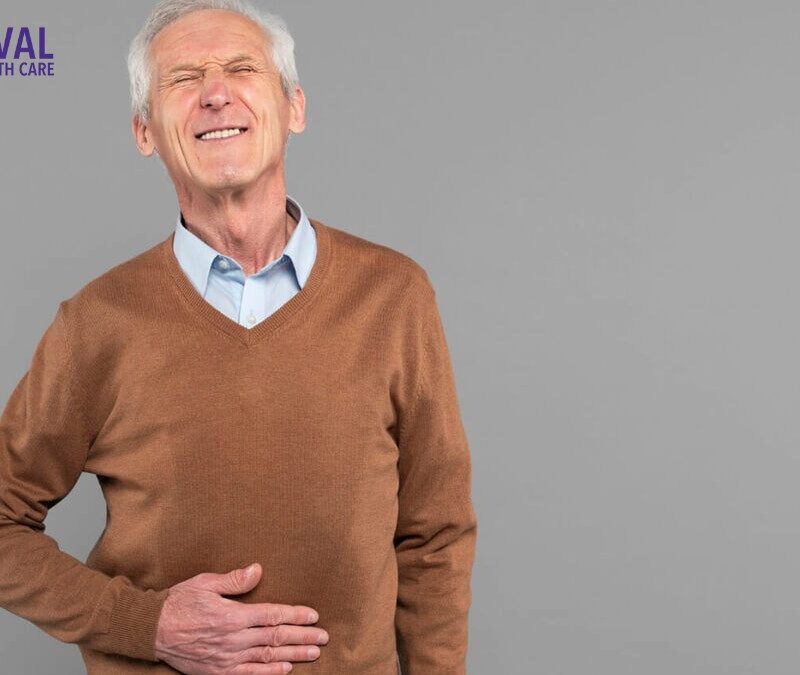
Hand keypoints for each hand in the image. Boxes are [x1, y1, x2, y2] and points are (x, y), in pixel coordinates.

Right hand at [154, 563, 328, 673]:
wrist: (151, 631)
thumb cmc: (179, 603)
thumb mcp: (204, 583)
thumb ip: (233, 580)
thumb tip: (257, 570)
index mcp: (232, 615)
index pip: (272, 615)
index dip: (295, 615)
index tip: (313, 616)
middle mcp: (233, 639)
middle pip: (275, 637)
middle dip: (302, 637)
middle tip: (323, 638)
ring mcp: (226, 658)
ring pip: (267, 657)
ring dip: (293, 656)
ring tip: (313, 654)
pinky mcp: (218, 672)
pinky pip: (249, 674)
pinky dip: (269, 673)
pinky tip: (285, 670)